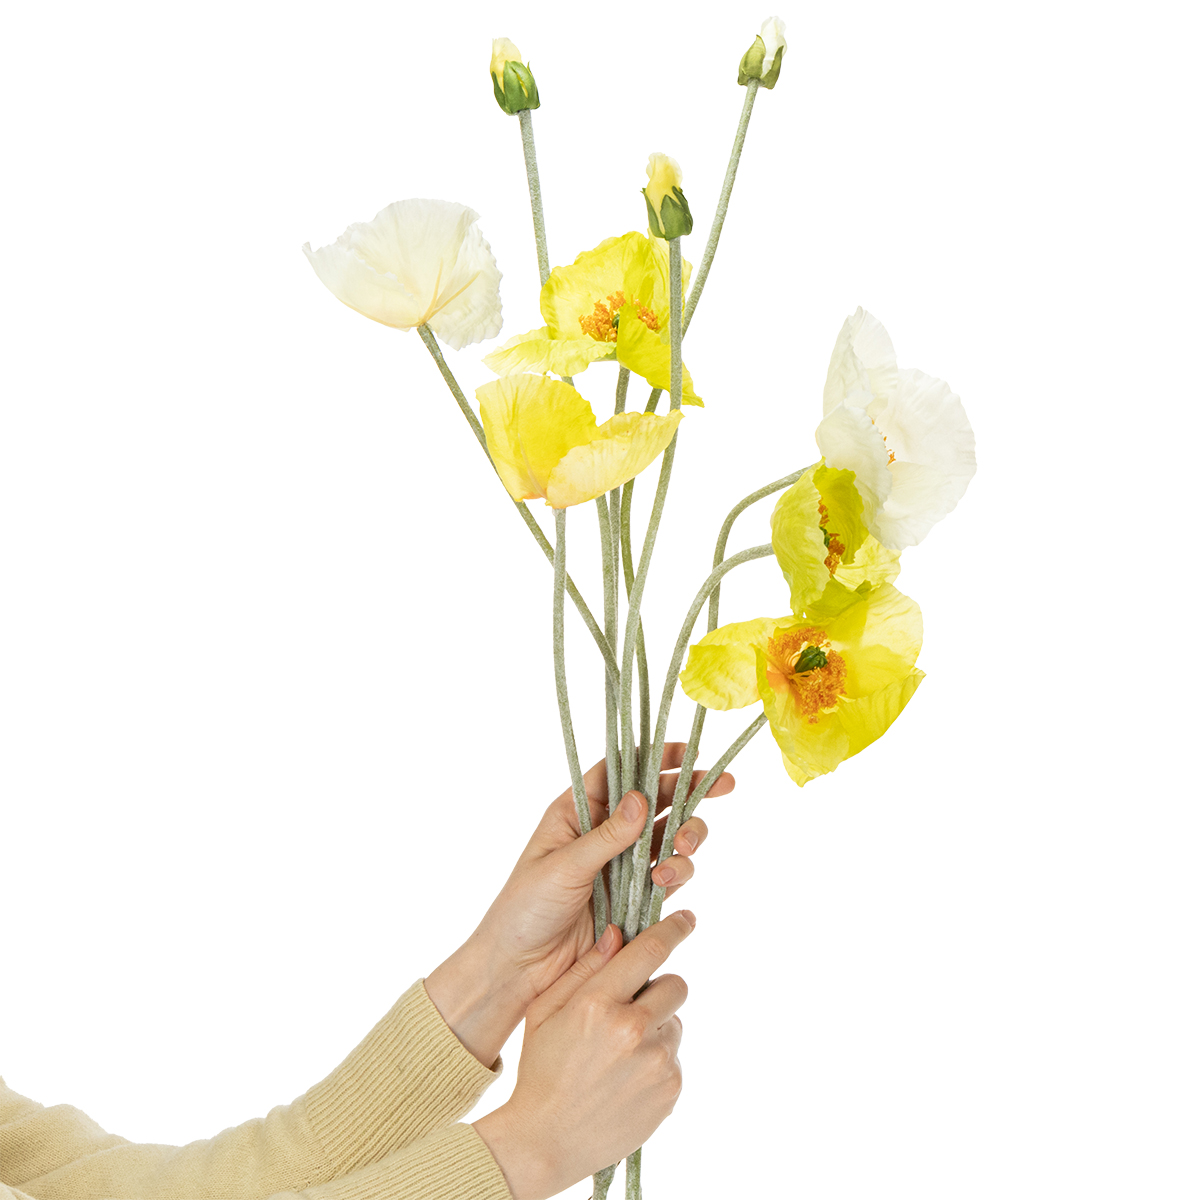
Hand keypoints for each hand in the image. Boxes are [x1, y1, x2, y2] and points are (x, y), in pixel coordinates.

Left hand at [425, 746, 731, 1064]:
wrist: (521, 968)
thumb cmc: (525, 908)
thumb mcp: (563, 865)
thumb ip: (606, 835)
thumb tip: (641, 798)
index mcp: (578, 811)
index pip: (621, 770)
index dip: (657, 756)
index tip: (692, 750)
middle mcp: (604, 831)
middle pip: (657, 799)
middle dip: (690, 791)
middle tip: (721, 786)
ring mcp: (623, 864)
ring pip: (670, 835)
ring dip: (687, 835)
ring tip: (683, 850)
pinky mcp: (636, 896)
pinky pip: (669, 874)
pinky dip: (678, 872)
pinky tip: (666, 880)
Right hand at [473, 912, 693, 1199]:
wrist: (547, 1141)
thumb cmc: (541, 1069)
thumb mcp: (546, 1012)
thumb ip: (583, 969)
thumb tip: (618, 933)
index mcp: (598, 1004)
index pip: (648, 951)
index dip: (672, 929)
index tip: (686, 918)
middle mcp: (633, 1030)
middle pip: (675, 985)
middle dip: (658, 990)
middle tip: (631, 1008)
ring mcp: (656, 1063)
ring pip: (674, 1022)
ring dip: (656, 1029)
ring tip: (620, 1054)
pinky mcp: (671, 1090)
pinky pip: (675, 1058)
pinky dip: (657, 1062)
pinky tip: (626, 1079)